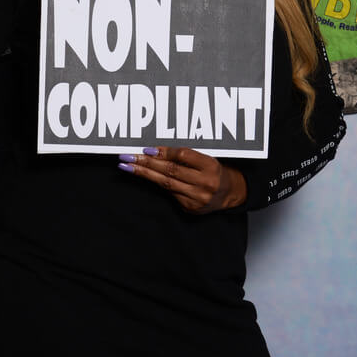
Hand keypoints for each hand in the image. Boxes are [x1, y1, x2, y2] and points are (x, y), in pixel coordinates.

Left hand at [118, 146, 246, 213]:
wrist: (229, 193)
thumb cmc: (214, 171)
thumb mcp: (205, 158)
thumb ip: (184, 156)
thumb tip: (154, 151)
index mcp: (210, 166)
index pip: (182, 156)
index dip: (163, 152)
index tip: (146, 149)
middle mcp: (204, 182)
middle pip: (170, 170)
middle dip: (146, 162)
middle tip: (127, 156)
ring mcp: (197, 197)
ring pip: (165, 183)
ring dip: (144, 173)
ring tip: (127, 166)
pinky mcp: (190, 207)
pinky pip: (169, 193)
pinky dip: (156, 184)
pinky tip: (144, 176)